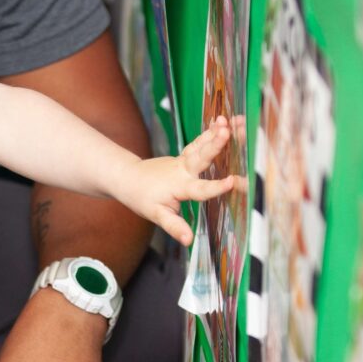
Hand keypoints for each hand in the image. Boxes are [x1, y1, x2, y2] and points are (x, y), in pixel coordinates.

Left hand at [115, 116, 242, 246]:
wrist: (128, 177)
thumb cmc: (142, 198)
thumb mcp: (157, 215)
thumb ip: (174, 226)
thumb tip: (188, 241)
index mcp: (179, 186)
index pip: (200, 188)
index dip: (216, 186)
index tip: (234, 182)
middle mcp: (182, 170)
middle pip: (201, 157)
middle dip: (214, 144)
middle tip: (227, 132)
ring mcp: (183, 160)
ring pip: (201, 145)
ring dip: (215, 132)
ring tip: (230, 120)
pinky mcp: (184, 156)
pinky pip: (199, 143)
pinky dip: (210, 132)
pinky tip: (223, 121)